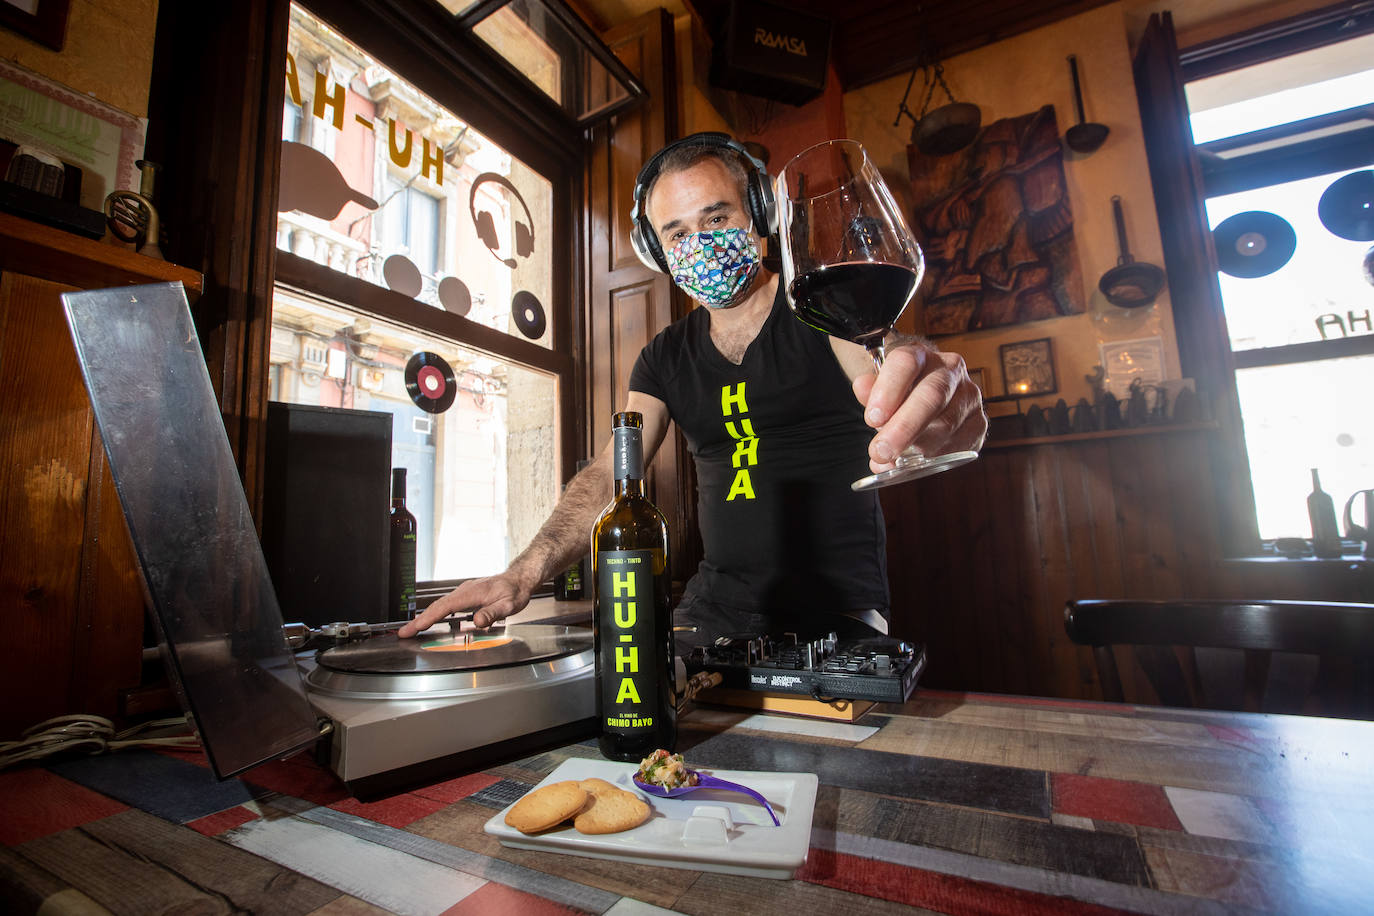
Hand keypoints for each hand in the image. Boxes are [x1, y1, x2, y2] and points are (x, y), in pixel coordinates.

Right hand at [396, 572, 532, 636]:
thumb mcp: (508, 605)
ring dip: (425, 617)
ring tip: (412, 630)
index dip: (427, 619)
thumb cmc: (514, 592)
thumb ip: (492, 613)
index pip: (443, 607)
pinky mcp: (466, 595)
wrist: (519, 580)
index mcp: (471, 593)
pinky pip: (446, 604)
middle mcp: (464, 591)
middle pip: (436, 606)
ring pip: (439, 605)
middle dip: (419, 620)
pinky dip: (435, 613)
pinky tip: (431, 620)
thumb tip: (478, 621)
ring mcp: (464, 592)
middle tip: (404, 633)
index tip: (414, 629)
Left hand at [852, 336, 986, 472]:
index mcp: (920, 354)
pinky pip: (958, 444)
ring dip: (917, 447)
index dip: (888, 391)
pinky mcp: (978, 423)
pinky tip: (917, 461)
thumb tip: (862, 386)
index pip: (905, 363)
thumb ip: (869, 390)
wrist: (929, 398)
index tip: (872, 418)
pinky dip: (934, 457)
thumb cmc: (900, 393)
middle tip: (882, 451)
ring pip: (945, 425)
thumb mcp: (880, 388)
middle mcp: (950, 370)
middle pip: (931, 396)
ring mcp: (968, 396)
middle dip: (904, 427)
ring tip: (894, 459)